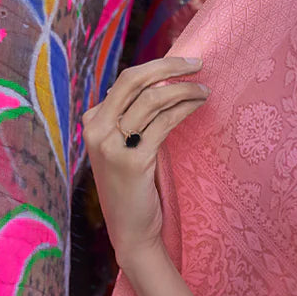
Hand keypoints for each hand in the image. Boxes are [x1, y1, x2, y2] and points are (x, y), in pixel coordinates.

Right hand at [80, 56, 207, 271]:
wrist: (131, 231)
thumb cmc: (133, 189)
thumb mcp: (124, 148)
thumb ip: (130, 119)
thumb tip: (155, 85)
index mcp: (92, 121)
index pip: (126, 81)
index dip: (157, 67)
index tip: (183, 64)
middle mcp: (96, 130)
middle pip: (133, 80)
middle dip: (169, 66)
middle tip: (198, 64)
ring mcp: (111, 145)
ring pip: (152, 100)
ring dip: (184, 90)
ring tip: (204, 91)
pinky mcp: (133, 161)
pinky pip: (163, 123)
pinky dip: (184, 109)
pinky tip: (198, 106)